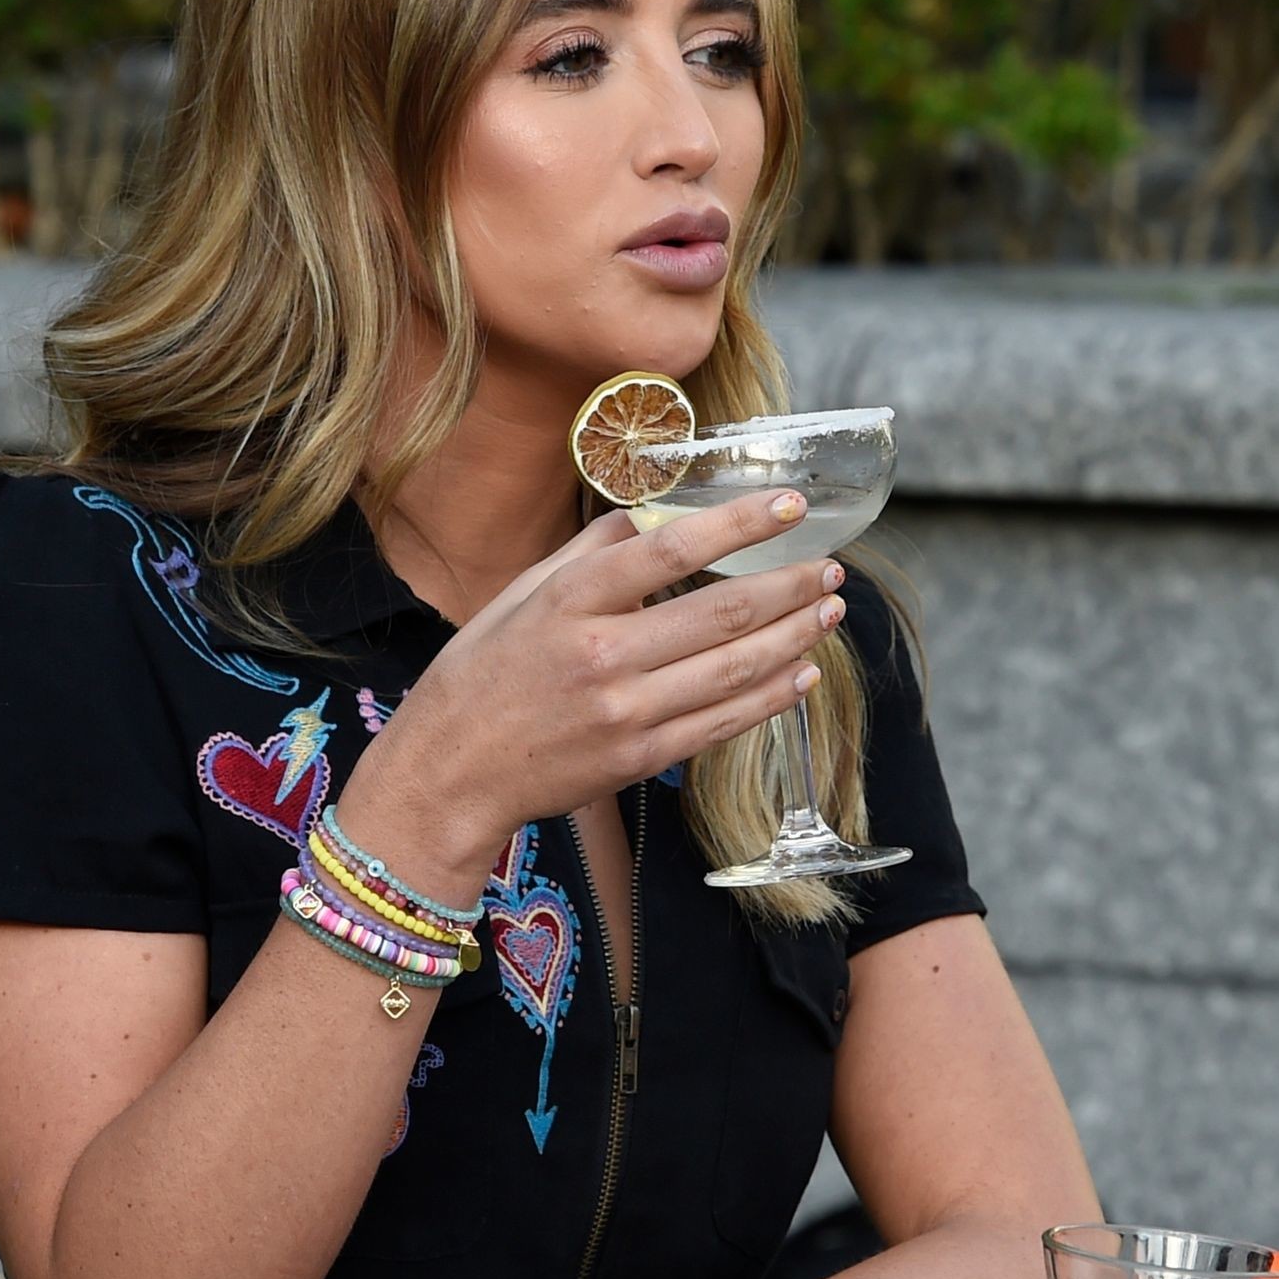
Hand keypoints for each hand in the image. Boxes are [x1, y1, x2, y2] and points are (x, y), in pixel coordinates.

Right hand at [342, 487, 846, 894]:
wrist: (448, 773)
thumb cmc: (479, 676)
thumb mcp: (520, 596)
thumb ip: (590, 557)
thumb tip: (650, 518)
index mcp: (570, 602)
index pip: (672, 549)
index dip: (740, 523)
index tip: (790, 505)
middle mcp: (603, 656)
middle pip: (722, 612)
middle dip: (790, 585)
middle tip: (830, 566)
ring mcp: (626, 714)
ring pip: (735, 669)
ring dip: (794, 637)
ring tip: (828, 610)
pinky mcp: (639, 759)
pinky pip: (722, 724)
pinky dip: (770, 697)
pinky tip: (800, 673)